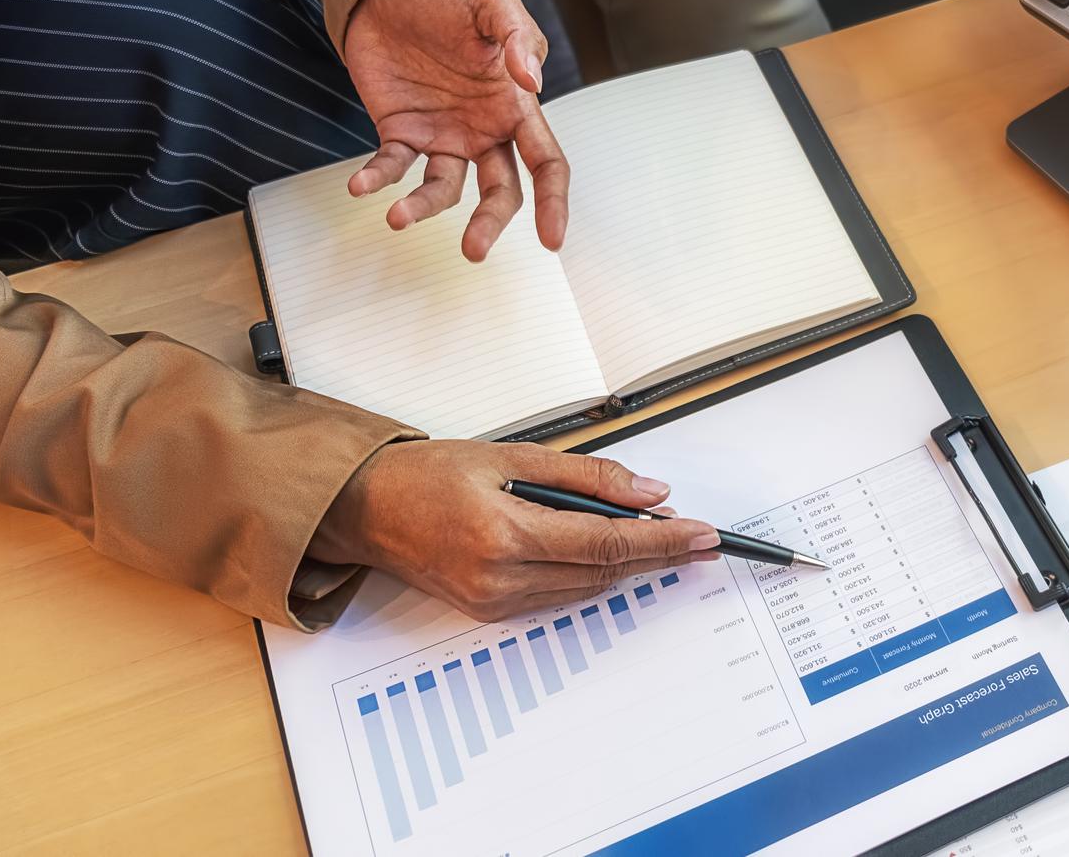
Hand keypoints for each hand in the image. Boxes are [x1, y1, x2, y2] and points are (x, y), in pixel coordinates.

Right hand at [310, 440, 719, 621]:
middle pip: (603, 572)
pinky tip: (604, 550)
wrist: (365, 510)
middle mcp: (500, 578)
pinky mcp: (489, 612)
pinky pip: (558, 595)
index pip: (608, 544)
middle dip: (654, 553)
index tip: (703, 535)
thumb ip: (586, 476)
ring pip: (585, 588)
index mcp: (504, 534)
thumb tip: (649, 492)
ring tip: (659, 537)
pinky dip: (587, 572)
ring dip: (624, 564)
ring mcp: (494, 602)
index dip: (664, 541)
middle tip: (694, 535)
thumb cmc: (427, 475)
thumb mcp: (511, 456)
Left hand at [342, 0, 567, 262]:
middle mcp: (483, 129)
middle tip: (473, 249)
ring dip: (423, 208)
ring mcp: (442, 134)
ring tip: (397, 217)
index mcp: (515, 106)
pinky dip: (377, 180)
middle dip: (490, 223)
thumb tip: (532, 83)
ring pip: (443, 189)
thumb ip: (519, 38)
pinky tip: (361, 187)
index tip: (551, 240)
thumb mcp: (493, 1)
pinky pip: (392, 166)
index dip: (553, 202)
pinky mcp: (400, 130)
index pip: (546, 163)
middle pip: (500, 191)